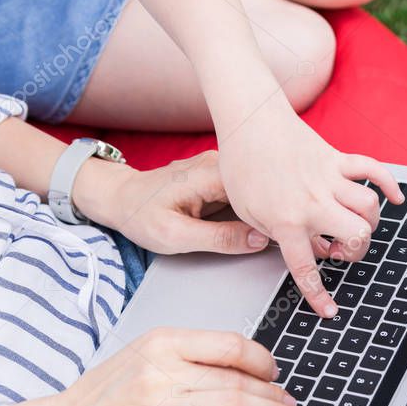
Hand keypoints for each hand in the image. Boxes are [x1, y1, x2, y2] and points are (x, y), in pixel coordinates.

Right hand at [50, 328, 304, 405]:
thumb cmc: (109, 390)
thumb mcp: (145, 352)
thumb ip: (189, 352)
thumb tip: (242, 361)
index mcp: (164, 342)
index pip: (229, 343)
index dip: (261, 359)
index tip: (273, 371)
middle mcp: (166, 371)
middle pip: (237, 378)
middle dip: (273, 392)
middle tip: (290, 401)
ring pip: (233, 405)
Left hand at [71, 151, 271, 254]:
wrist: (122, 199)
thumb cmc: (141, 215)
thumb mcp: (176, 236)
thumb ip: (219, 239)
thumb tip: (258, 240)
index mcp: (209, 174)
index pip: (258, 190)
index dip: (274, 212)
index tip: (284, 233)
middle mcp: (217, 165)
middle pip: (260, 187)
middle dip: (272, 211)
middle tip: (283, 235)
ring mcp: (220, 170)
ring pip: (254, 190)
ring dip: (263, 209)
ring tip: (273, 228)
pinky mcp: (220, 179)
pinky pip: (245, 193)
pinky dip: (252, 208)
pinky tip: (257, 221)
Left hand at [216, 103, 404, 316]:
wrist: (249, 119)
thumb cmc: (240, 165)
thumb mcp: (245, 211)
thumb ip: (269, 234)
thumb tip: (298, 249)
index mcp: (287, 221)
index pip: (307, 268)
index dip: (319, 295)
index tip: (330, 311)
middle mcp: (313, 203)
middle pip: (358, 237)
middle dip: (356, 251)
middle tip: (340, 249)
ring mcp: (329, 179)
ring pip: (370, 208)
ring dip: (369, 224)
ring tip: (352, 226)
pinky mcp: (337, 159)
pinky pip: (374, 171)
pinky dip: (390, 185)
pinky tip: (395, 199)